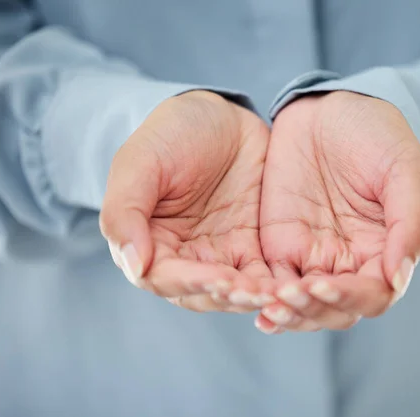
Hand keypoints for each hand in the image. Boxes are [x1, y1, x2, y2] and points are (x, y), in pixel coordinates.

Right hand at [100, 91, 274, 311]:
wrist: (220, 116)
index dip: (190, 282)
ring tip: (278, 293)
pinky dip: (277, 285)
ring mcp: (221, 255)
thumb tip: (134, 265)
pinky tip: (293, 284)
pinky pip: (265, 276)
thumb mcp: (140, 161)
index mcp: (150, 243)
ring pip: (236, 292)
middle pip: (203, 293)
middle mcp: (185, 258)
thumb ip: (125, 211)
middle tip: (255, 292)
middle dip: (229, 296)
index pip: (163, 277)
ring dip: (255, 296)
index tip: (218, 279)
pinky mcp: (254, 249)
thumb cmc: (172, 134)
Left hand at [257, 91, 419, 332]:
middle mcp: (349, 261)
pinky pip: (272, 282)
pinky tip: (250, 301)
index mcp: (383, 250)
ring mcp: (313, 255)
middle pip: (334, 310)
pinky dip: (263, 298)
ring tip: (269, 306)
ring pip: (302, 305)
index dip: (351, 298)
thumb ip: (409, 223)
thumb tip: (398, 277)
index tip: (325, 286)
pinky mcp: (282, 244)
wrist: (332, 110)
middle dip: (313, 311)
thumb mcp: (404, 170)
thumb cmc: (378, 136)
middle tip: (289, 297)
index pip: (373, 295)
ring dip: (288, 312)